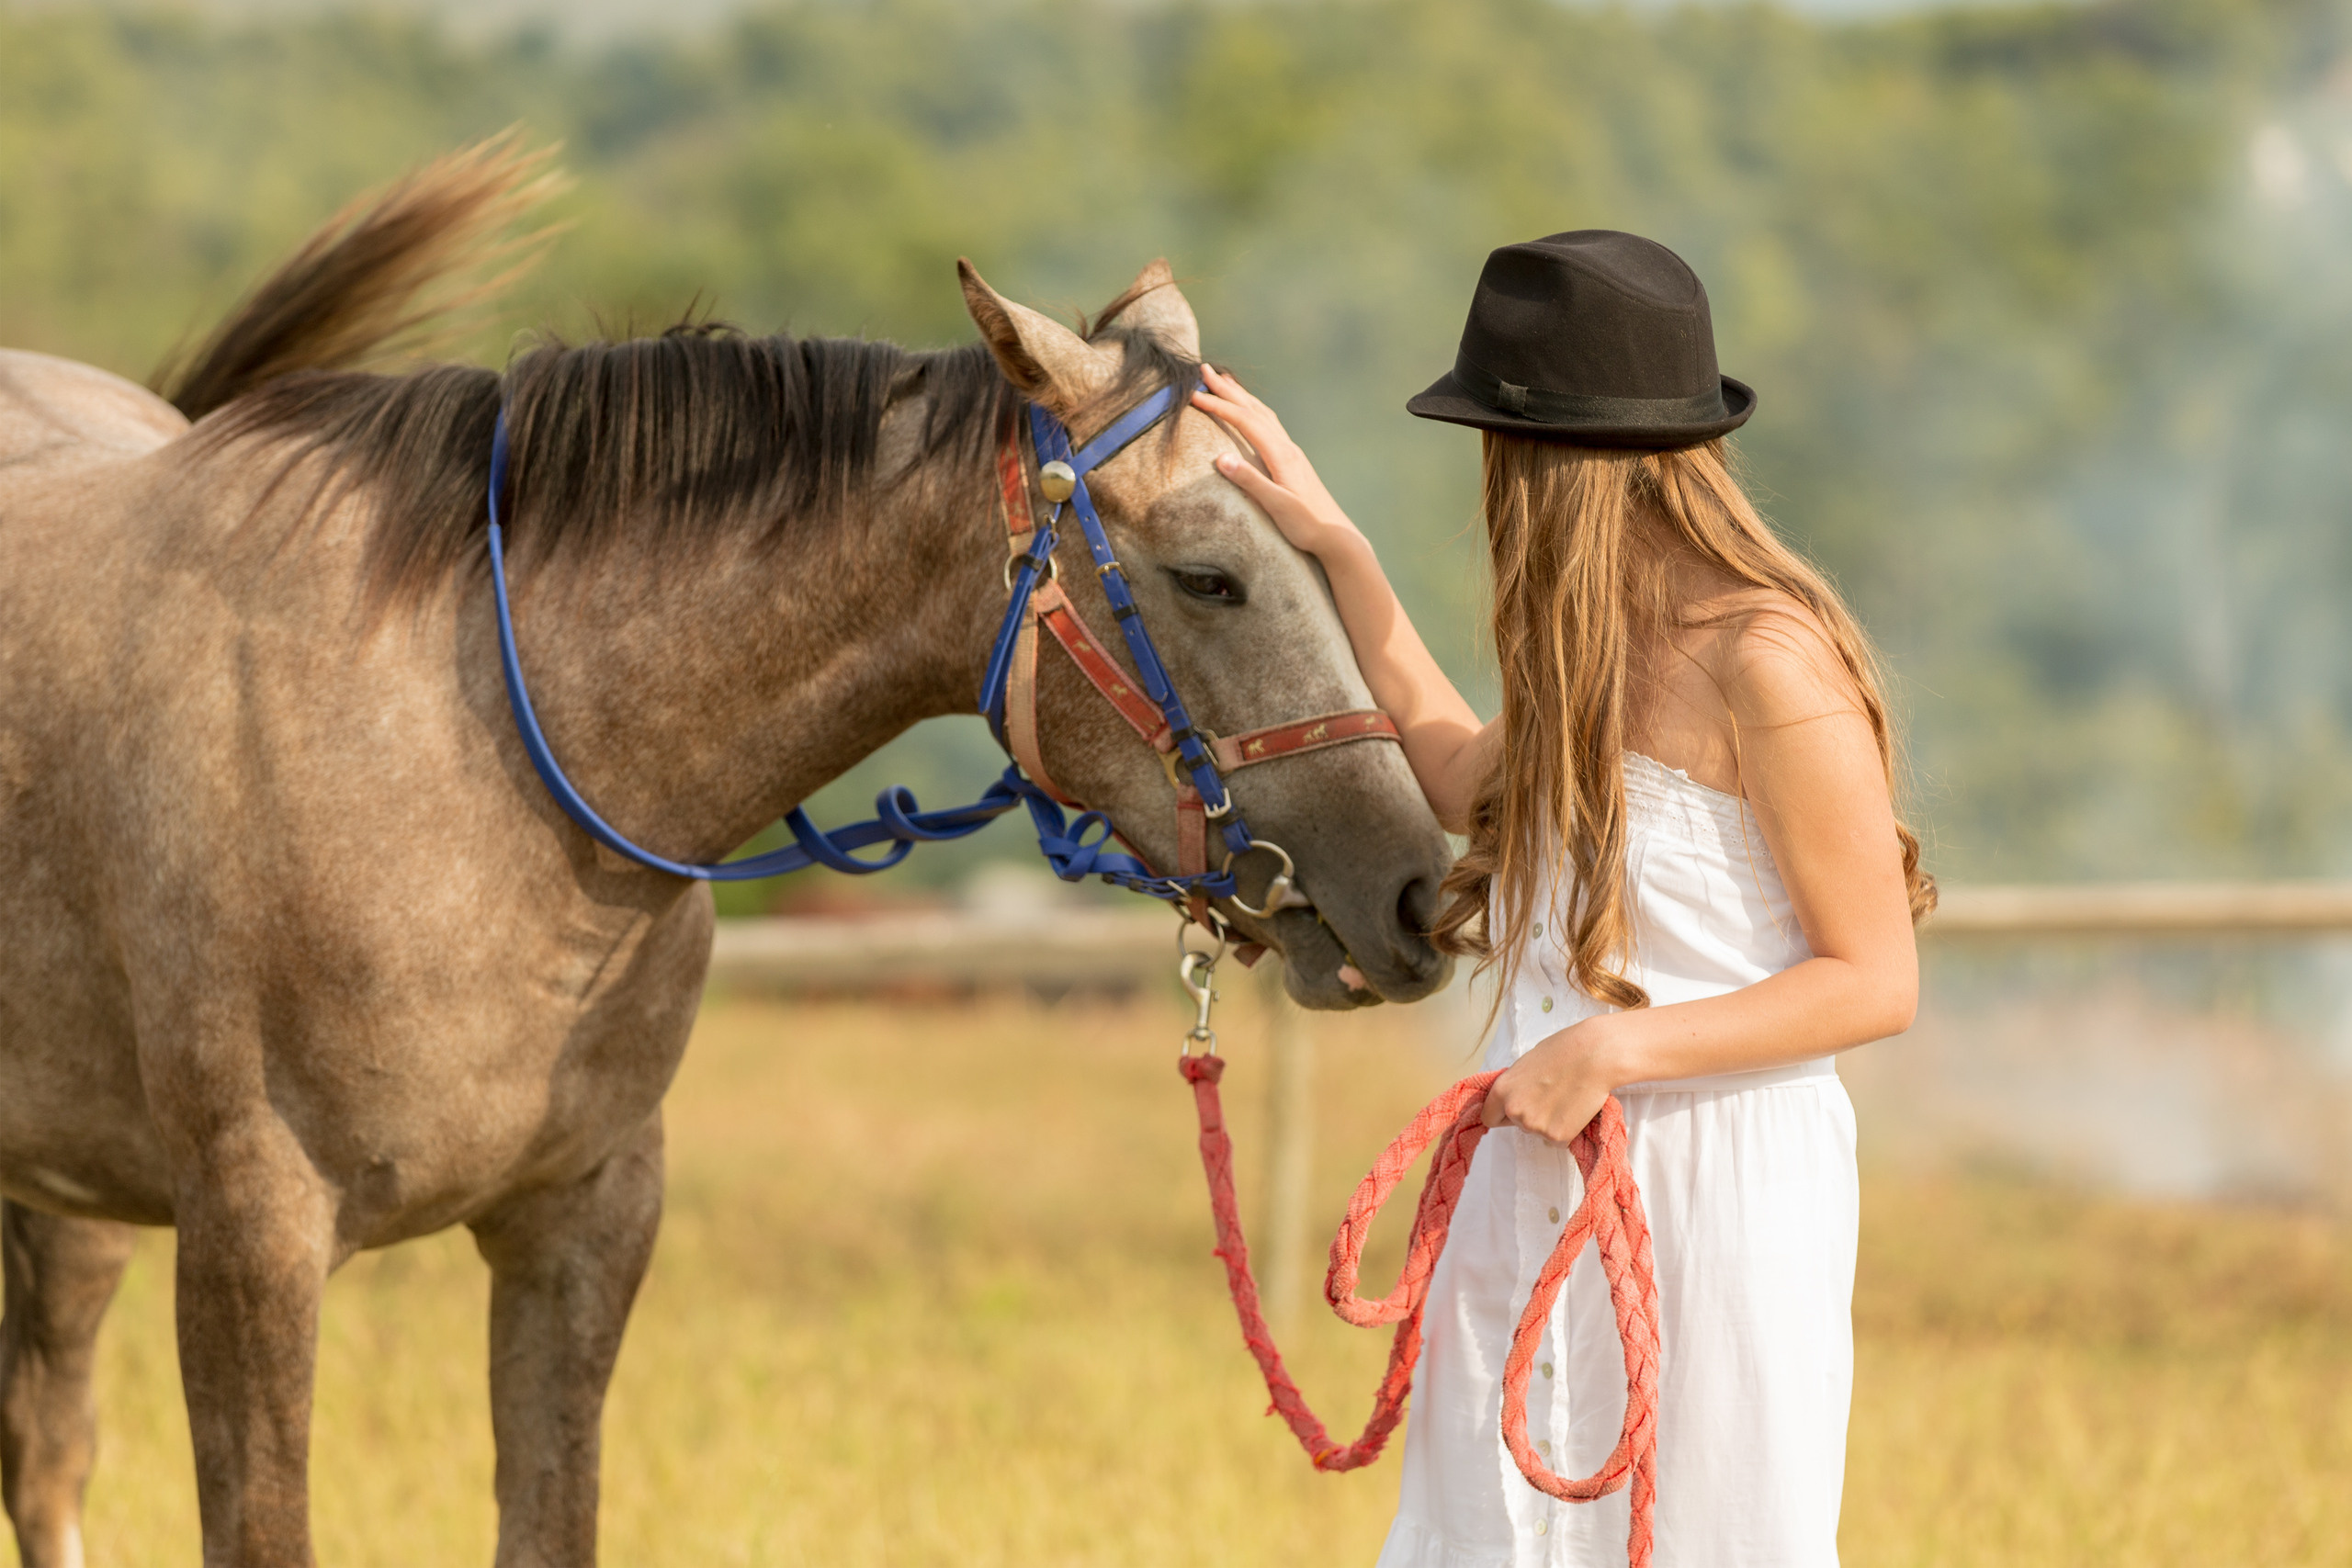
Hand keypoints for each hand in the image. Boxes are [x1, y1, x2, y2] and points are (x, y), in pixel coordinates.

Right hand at [1191, 365, 1359, 557]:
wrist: (1336, 536)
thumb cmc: (1307, 525)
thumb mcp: (1277, 506)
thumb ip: (1250, 481)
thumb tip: (1221, 458)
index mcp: (1281, 455)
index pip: (1245, 421)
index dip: (1218, 406)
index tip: (1193, 395)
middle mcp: (1287, 447)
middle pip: (1253, 409)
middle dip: (1227, 389)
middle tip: (1204, 370)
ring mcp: (1291, 452)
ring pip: (1263, 414)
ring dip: (1241, 396)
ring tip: (1224, 382)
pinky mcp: (1293, 461)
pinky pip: (1269, 425)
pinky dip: (1254, 411)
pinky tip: (1251, 413)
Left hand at [1479, 1018, 1631, 1146]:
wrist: (1593, 1056)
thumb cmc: (1562, 1051)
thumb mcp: (1526, 1065)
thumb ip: (1515, 1086)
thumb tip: (1514, 1098)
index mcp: (1501, 1091)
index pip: (1489, 1117)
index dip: (1503, 1114)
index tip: (1514, 1111)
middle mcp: (1514, 1111)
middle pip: (1517, 1125)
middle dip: (1530, 1115)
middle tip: (1550, 1096)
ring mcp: (1535, 1126)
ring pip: (1538, 1132)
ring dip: (1549, 1122)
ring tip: (1565, 1098)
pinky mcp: (1557, 1136)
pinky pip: (1558, 1140)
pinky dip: (1567, 1129)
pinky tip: (1575, 1109)